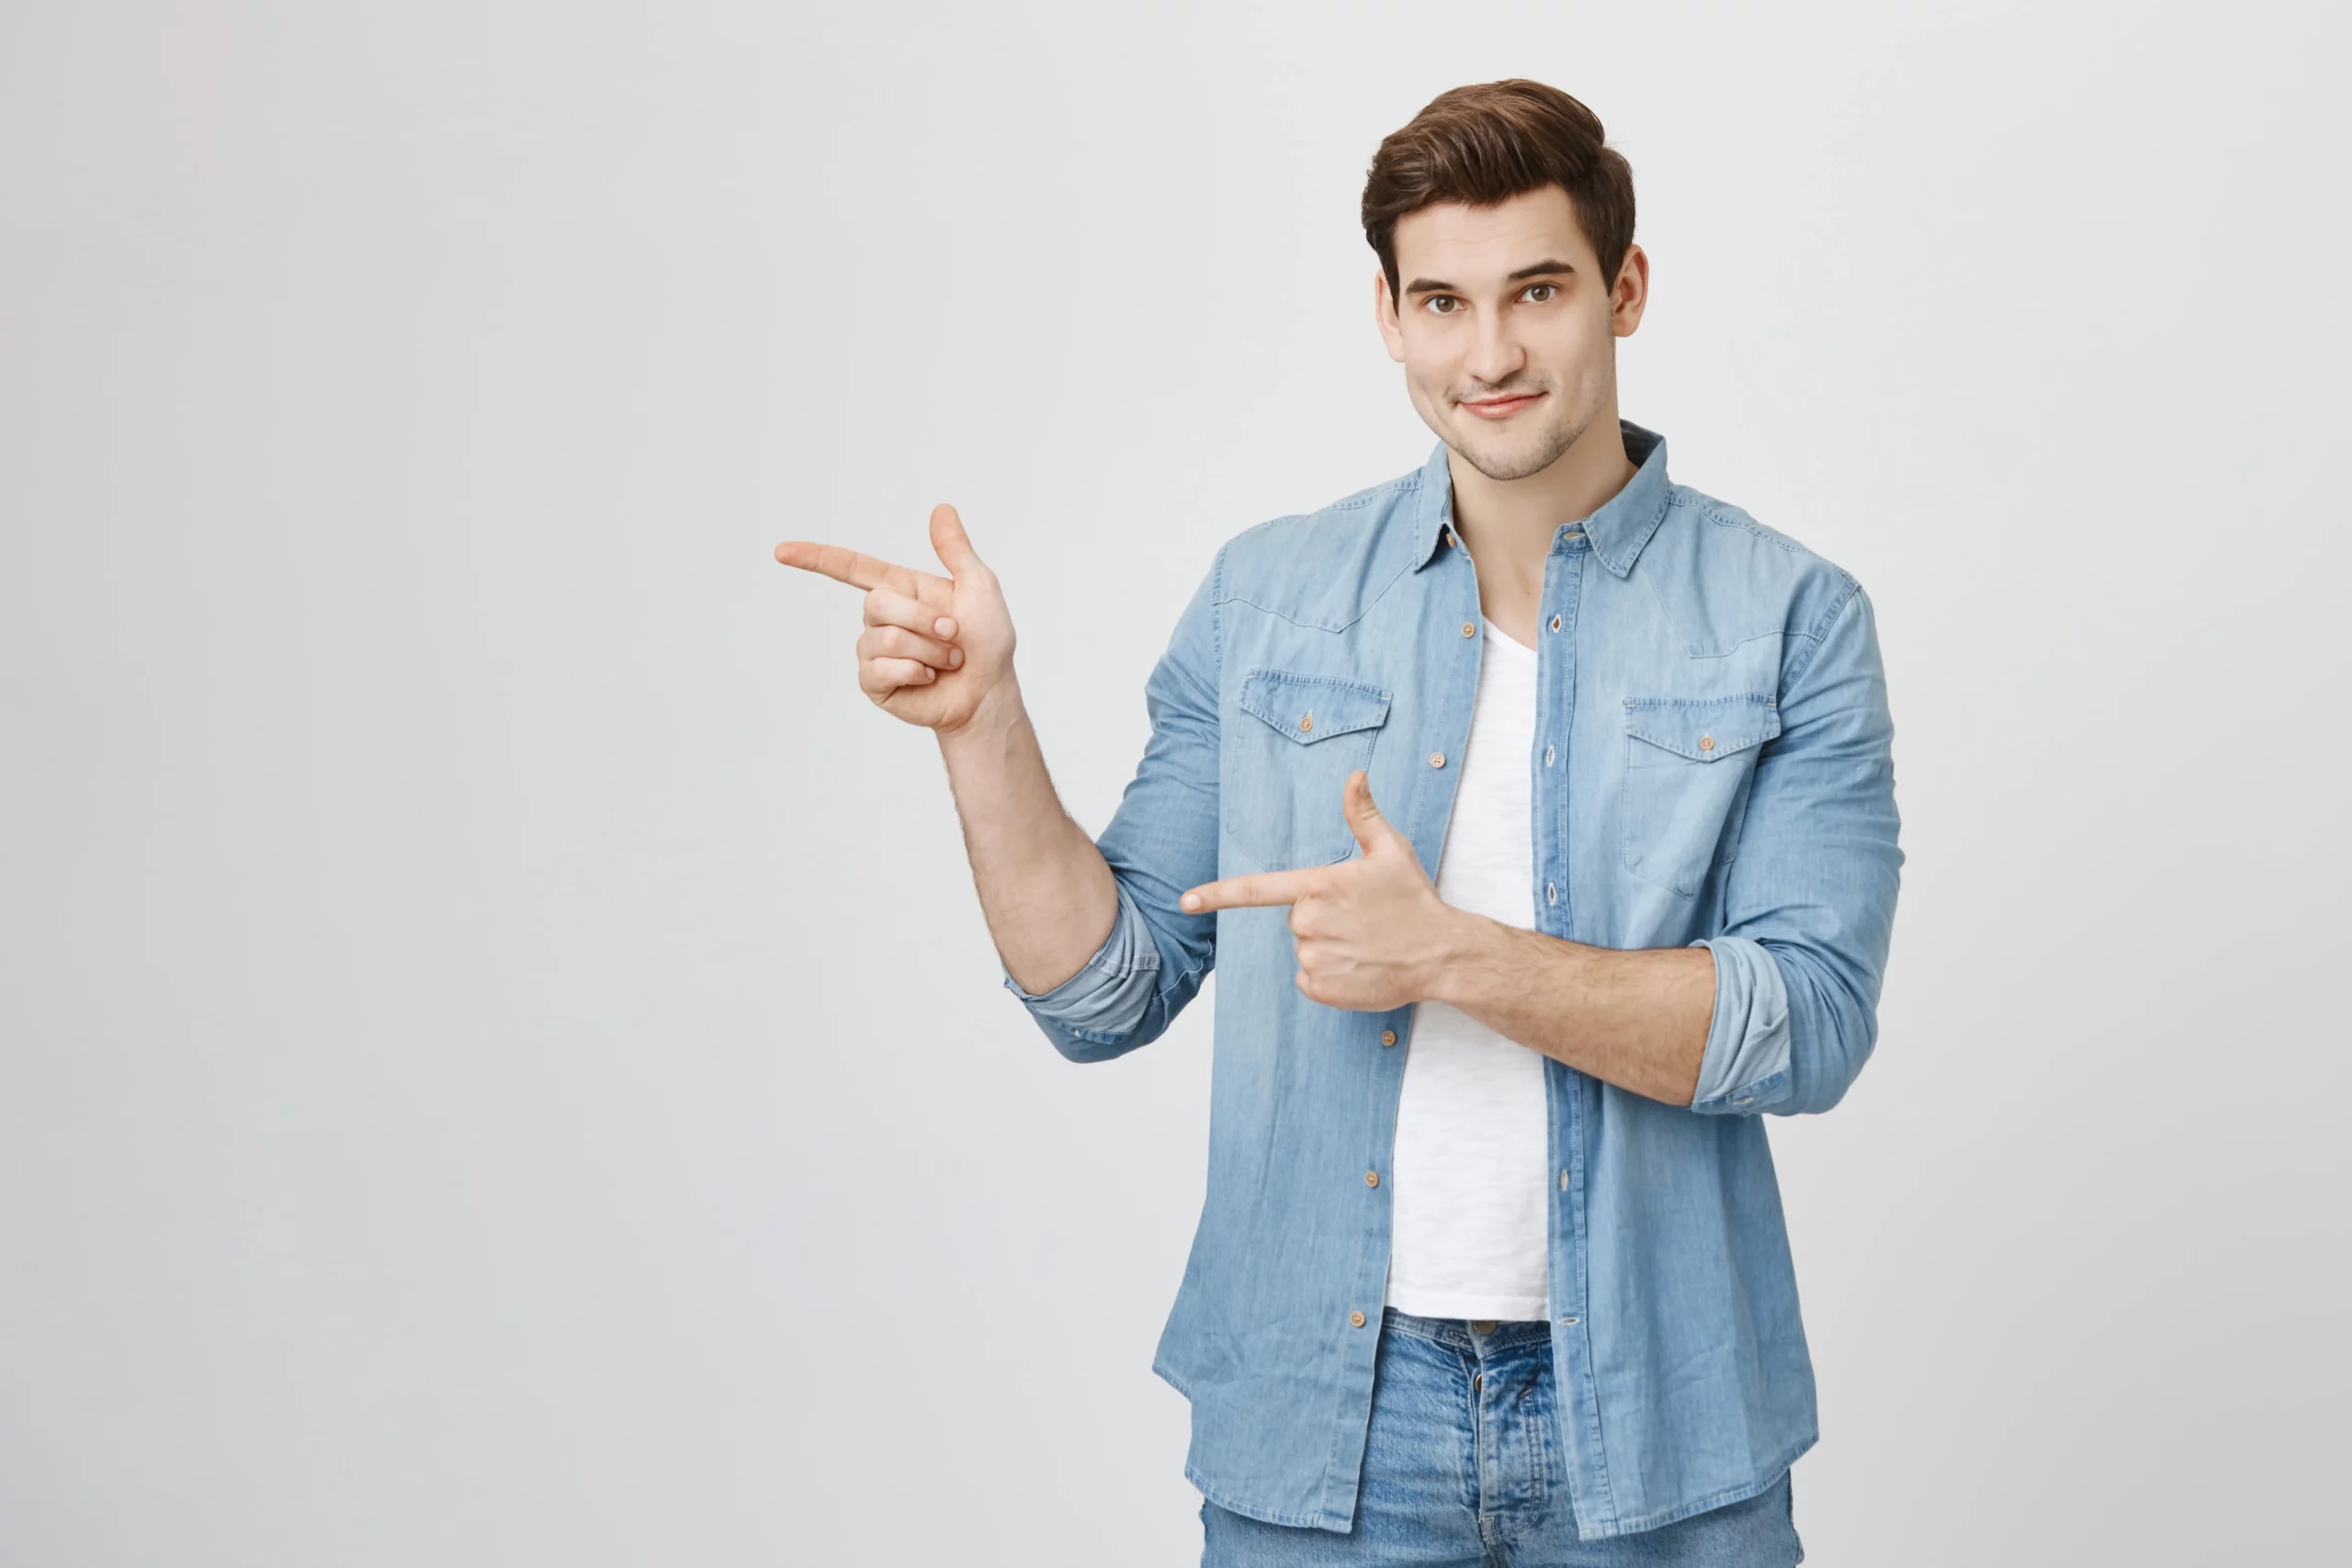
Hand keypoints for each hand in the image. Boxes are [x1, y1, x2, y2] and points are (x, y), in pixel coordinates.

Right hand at [774, 504, 1016, 732]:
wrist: (989, 692)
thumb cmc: (988, 641)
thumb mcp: (979, 586)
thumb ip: (956, 550)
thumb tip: (941, 509)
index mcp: (901, 590)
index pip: (851, 568)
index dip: (816, 558)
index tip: (781, 551)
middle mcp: (883, 619)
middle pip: (876, 603)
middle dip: (921, 619)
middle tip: (953, 633)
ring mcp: (875, 651)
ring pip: (884, 638)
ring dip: (927, 650)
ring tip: (947, 660)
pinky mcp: (874, 682)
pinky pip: (879, 669)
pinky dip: (914, 672)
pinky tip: (928, 678)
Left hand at [1180, 772, 1466, 1010]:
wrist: (1441, 954)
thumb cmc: (1414, 900)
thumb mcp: (1391, 850)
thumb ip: (1363, 814)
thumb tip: (1355, 775)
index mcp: (1319, 886)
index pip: (1257, 890)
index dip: (1217, 895)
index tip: (1185, 901)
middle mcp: (1309, 923)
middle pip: (1297, 919)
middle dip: (1323, 918)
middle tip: (1362, 919)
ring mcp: (1314, 958)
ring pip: (1305, 950)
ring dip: (1329, 948)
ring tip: (1366, 944)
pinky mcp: (1321, 989)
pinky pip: (1310, 979)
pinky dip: (1330, 976)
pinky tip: (1360, 966)